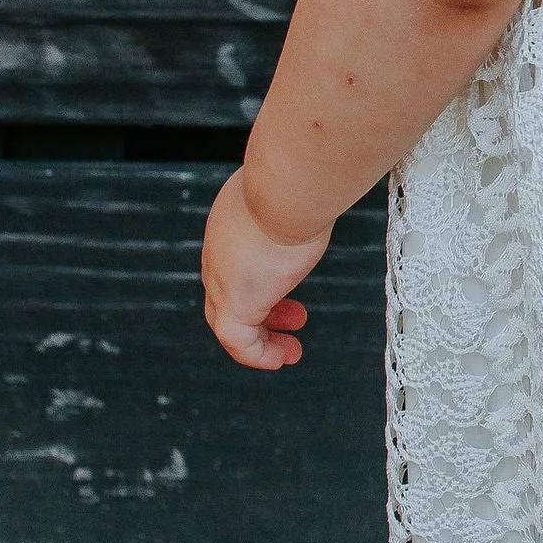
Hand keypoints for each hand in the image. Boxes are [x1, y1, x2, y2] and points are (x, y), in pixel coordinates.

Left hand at [201, 167, 329, 370]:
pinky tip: (278, 359)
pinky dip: (256, 354)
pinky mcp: (236, 301)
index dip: (260, 278)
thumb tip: (324, 186)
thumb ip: (300, 198)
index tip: (285, 287)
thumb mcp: (293, 193)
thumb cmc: (297, 183)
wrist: (285, 189)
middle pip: (226, 294)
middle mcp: (218, 252)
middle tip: (291, 318)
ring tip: (288, 350)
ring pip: (229, 322)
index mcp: (230, 223)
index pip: (233, 261)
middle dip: (261, 311)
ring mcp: (222, 278)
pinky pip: (238, 342)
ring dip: (261, 339)